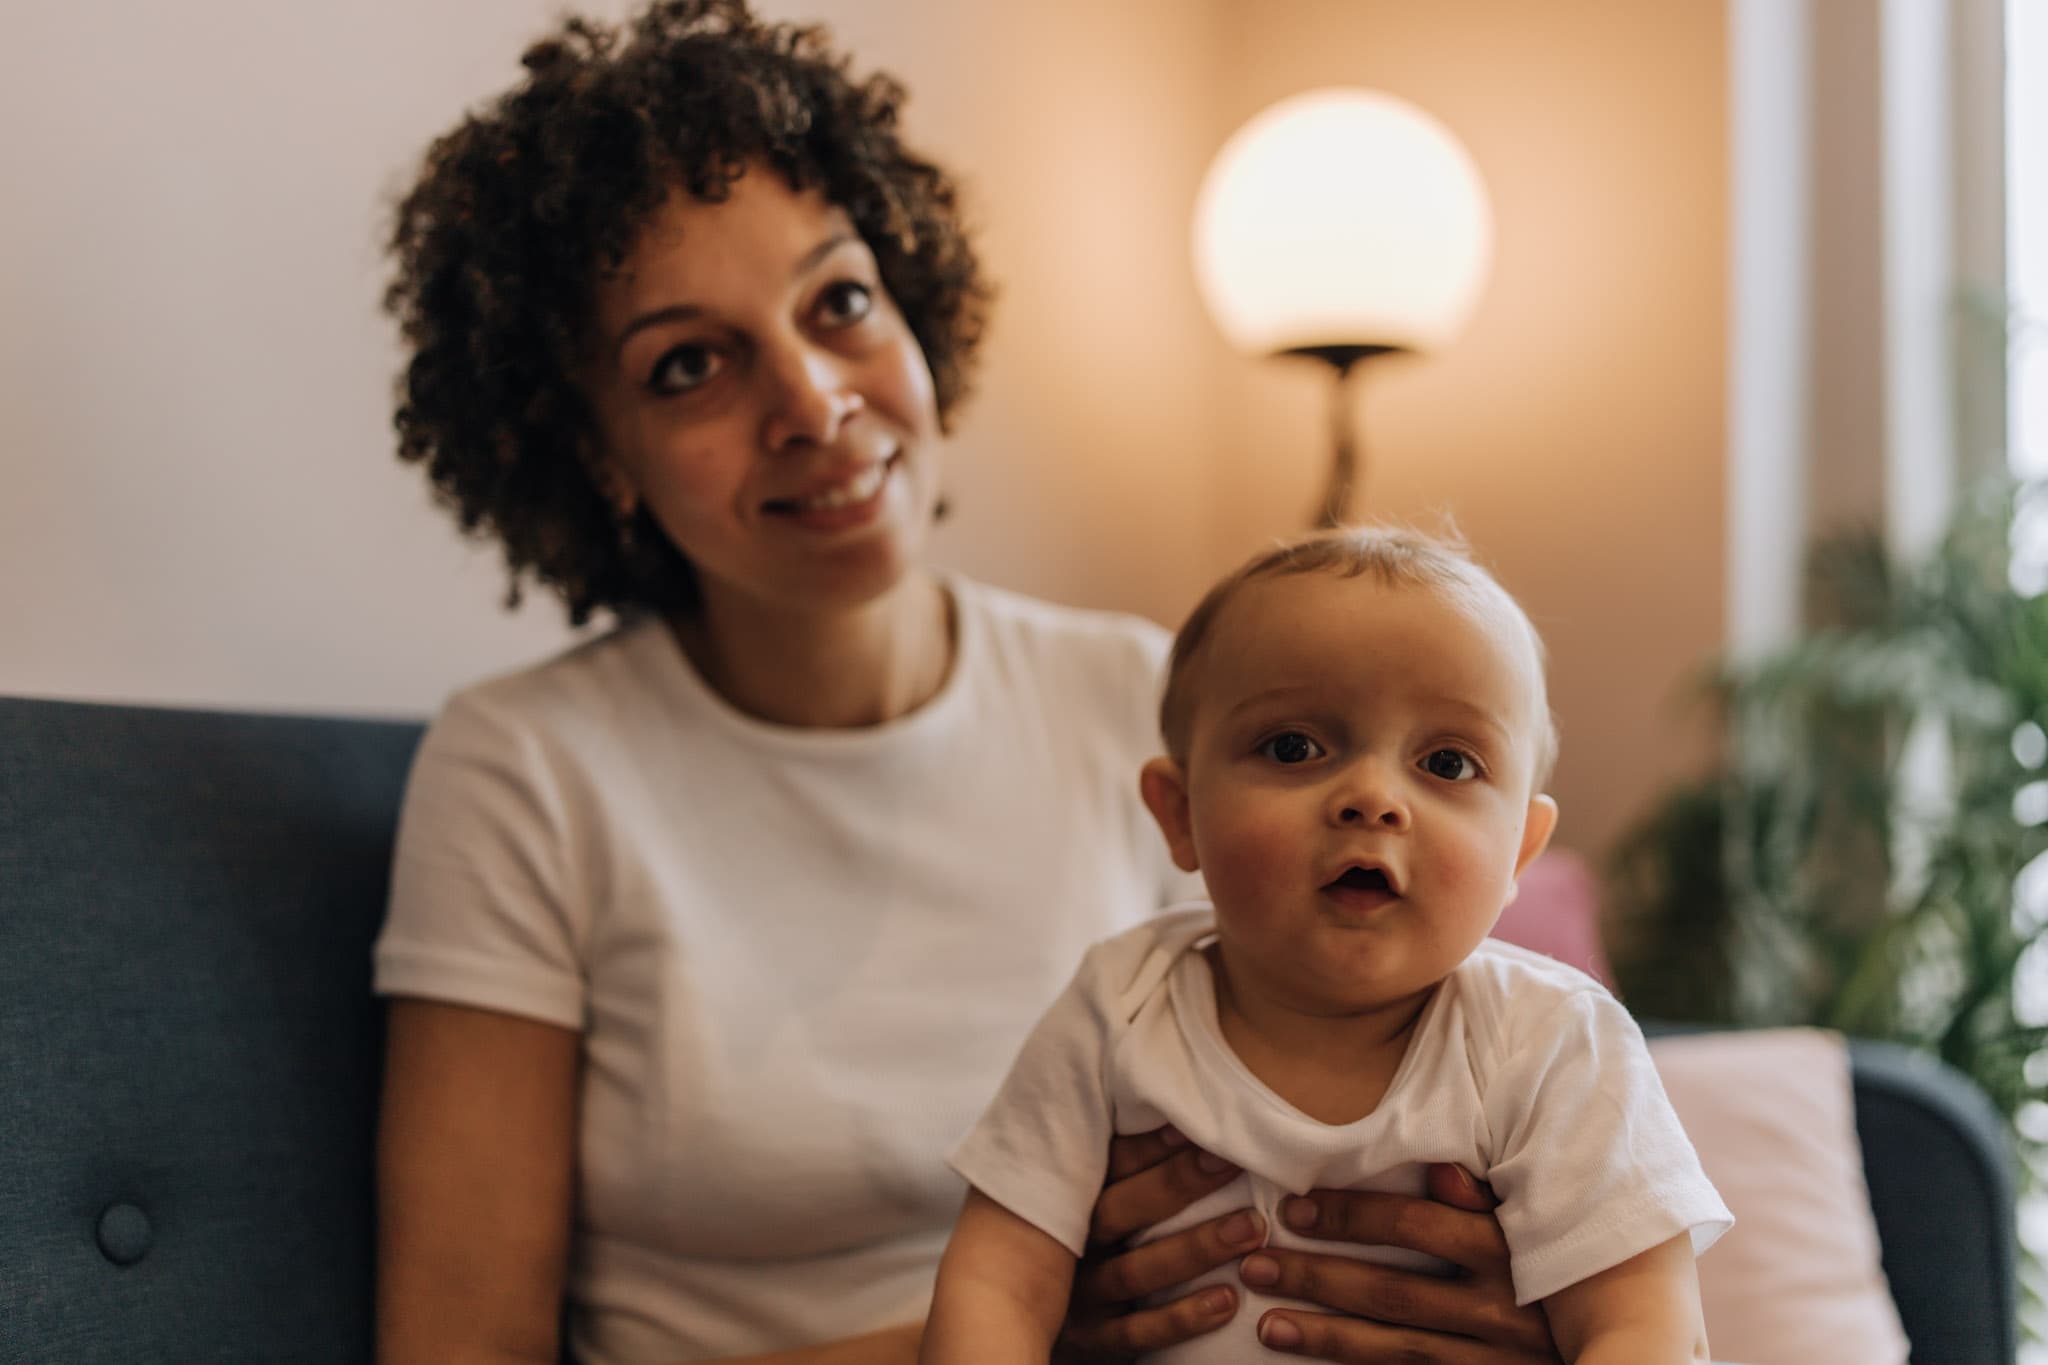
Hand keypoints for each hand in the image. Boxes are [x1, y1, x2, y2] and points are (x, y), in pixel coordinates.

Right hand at [1053, 1126, 1266, 1362]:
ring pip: (1134, 1272)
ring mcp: (1079, 1295)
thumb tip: (1186, 1116)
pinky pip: (1137, 1332)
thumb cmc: (1091, 1244)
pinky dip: (1183, 1316)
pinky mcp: (1092, 1340)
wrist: (1033, 1316)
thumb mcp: (1094, 1199)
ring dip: (1195, 1248)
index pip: (1105, 1164)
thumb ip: (1123, 1167)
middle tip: (1230, 1163)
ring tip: (1251, 1229)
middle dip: (1174, 1184)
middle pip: (1116, 1211)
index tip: (1195, 1124)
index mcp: (1068, 1200)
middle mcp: (1068, 1245)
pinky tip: (1228, 1301)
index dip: (1148, 1143)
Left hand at [1235, 1163, 1561, 1363]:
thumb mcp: (1536, 1227)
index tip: (1294, 1207)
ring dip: (1325, 1337)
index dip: (1352, 1216)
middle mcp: (1501, 1309)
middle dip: (1318, 1278)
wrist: (1621, 1356)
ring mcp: (1492, 1359)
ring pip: (1395, 1349)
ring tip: (1266, 1325)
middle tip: (1255, 1263)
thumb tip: (1435, 1162)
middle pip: (1393, 1292)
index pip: (1416, 1227)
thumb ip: (1487, 1198)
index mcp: (1509, 1253)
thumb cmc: (1566, 1272)